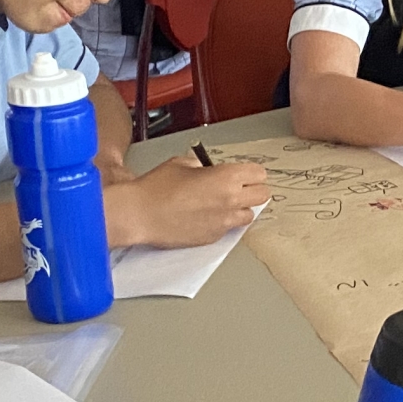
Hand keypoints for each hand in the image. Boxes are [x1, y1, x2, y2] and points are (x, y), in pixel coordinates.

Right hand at [103, 157, 269, 247]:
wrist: (140, 214)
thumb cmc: (156, 188)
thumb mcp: (181, 163)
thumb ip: (202, 165)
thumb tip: (208, 170)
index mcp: (226, 177)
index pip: (259, 174)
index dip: (251, 172)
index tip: (244, 173)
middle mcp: (230, 200)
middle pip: (263, 195)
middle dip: (253, 190)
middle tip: (239, 187)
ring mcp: (223, 222)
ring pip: (249, 216)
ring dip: (241, 208)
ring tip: (222, 204)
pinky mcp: (213, 237)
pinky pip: (228, 229)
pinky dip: (223, 222)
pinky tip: (205, 216)